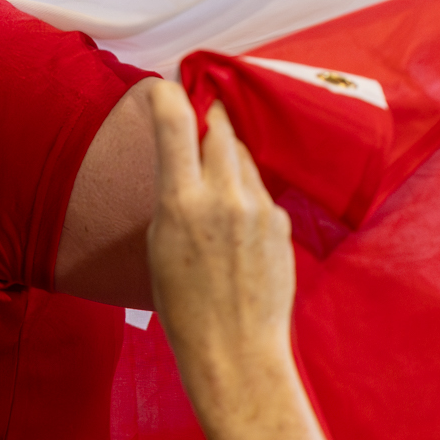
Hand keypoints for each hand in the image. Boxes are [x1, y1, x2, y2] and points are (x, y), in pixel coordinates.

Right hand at [144, 81, 296, 403]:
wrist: (235, 352)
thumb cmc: (183, 308)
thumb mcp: (159, 245)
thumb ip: (174, 195)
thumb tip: (184, 161)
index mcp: (182, 203)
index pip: (177, 123)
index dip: (168, 95)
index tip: (163, 87)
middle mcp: (225, 197)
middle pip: (219, 130)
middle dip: (208, 119)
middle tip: (200, 115)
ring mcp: (259, 209)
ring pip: (243, 158)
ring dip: (228, 157)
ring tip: (215, 183)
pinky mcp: (281, 224)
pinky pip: (261, 190)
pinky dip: (247, 193)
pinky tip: (236, 224)